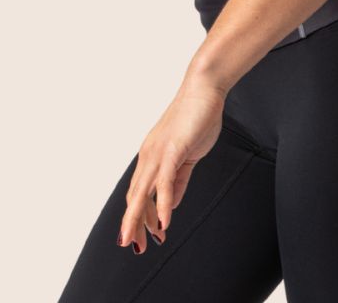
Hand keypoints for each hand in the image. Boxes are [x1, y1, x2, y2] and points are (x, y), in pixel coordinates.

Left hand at [117, 74, 225, 253]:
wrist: (204, 89)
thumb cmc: (197, 118)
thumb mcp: (187, 154)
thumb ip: (178, 180)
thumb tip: (169, 204)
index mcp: (151, 155)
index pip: (139, 192)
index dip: (138, 216)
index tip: (141, 236)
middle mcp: (149, 155)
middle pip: (135, 196)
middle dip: (133, 224)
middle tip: (134, 247)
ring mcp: (158, 152)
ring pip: (142, 192)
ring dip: (139, 220)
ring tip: (139, 242)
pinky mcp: (172, 150)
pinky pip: (164, 182)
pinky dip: (161, 204)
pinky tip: (163, 222)